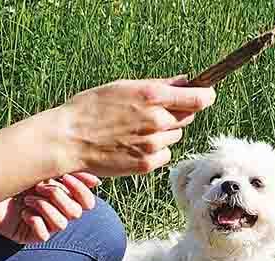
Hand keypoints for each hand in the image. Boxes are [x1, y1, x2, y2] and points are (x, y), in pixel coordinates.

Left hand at [0, 172, 100, 243]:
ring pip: (63, 223)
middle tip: (38, 187)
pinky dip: (35, 222)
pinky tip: (22, 214)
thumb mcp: (41, 167)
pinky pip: (44, 235)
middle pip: (77, 212)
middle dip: (58, 197)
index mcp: (62, 194)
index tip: (62, 177)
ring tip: (26, 200)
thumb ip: (67, 170)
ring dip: (44, 207)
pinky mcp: (29, 235)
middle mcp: (56, 210)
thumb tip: (97, 181)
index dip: (79, 190)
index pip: (87, 201)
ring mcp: (44, 223)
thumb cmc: (10, 173)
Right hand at [52, 76, 216, 177]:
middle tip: (151, 114)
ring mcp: (153, 144)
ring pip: (174, 137)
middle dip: (176, 113)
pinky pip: (164, 155)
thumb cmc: (91, 108)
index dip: (206, 96)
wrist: (68, 140)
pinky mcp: (146, 164)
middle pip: (187, 117)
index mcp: (152, 96)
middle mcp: (157, 120)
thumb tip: (187, 82)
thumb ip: (159, 86)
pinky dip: (155, 151)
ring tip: (136, 130)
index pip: (199, 98)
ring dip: (164, 133)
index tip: (206, 95)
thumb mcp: (124, 86)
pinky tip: (134, 146)